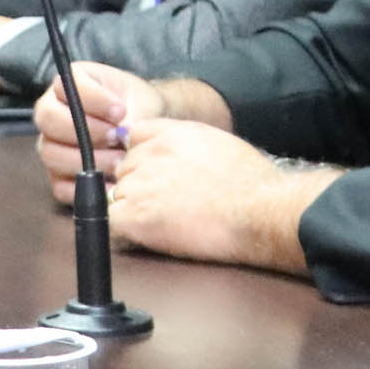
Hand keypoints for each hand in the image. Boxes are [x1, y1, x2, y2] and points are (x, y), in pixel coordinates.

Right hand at [32, 63, 162, 199]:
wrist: (145, 129)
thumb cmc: (139, 108)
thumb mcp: (143, 101)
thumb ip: (135, 113)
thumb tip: (124, 132)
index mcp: (70, 85)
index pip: (64, 87)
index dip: (91, 100)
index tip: (120, 110)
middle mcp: (52, 112)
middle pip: (48, 118)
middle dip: (86, 130)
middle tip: (116, 136)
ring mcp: (51, 145)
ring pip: (50, 153)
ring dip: (87, 159)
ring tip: (119, 160)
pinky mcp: (57, 175)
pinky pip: (59, 185)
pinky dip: (85, 187)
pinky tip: (111, 182)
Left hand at [102, 118, 328, 274]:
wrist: (258, 209)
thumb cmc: (250, 182)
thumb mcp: (217, 141)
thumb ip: (183, 140)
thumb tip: (169, 153)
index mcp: (170, 134)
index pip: (134, 136)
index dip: (142, 157)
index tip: (152, 173)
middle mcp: (150, 154)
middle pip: (125, 168)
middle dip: (139, 184)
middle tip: (166, 203)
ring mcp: (140, 184)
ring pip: (117, 194)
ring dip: (133, 208)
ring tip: (165, 221)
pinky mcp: (136, 216)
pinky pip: (111, 221)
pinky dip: (126, 229)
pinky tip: (149, 234)